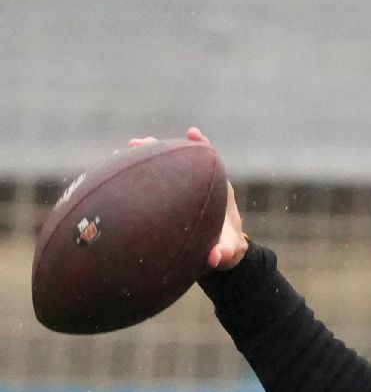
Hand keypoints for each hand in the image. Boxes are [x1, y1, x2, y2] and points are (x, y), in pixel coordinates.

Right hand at [128, 127, 247, 269]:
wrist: (222, 250)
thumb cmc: (227, 248)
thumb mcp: (228, 252)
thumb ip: (224, 252)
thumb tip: (214, 257)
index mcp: (217, 191)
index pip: (208, 161)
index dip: (200, 145)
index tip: (192, 134)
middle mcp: (199, 185)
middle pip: (180, 159)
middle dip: (161, 148)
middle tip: (138, 142)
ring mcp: (184, 189)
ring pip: (165, 167)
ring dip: (147, 157)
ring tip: (127, 149)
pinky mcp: (172, 198)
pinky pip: (156, 182)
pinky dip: (141, 175)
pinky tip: (120, 170)